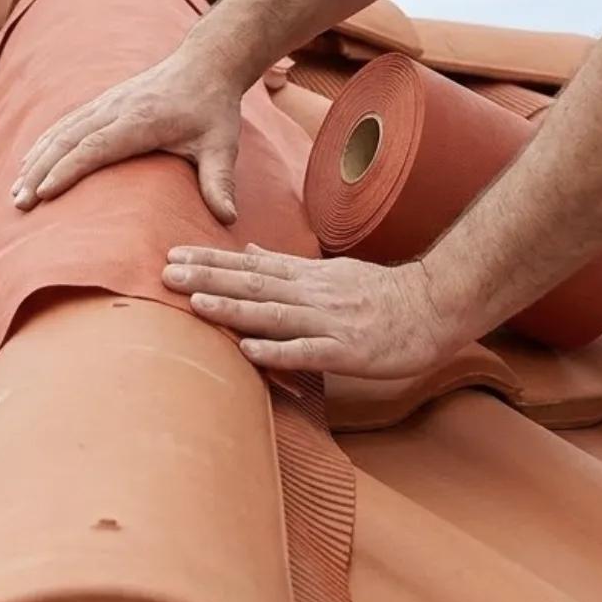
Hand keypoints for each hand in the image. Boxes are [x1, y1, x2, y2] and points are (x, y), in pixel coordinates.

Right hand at [13, 50, 247, 222]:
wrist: (204, 64)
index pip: (96, 146)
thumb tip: (228, 219)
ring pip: (61, 130)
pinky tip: (28, 163)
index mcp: (140, 120)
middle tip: (20, 203)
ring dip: (35, 159)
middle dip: (40, 171)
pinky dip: (44, 144)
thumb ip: (220, 181)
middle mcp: (115, 108)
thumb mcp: (221, 144)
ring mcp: (105, 103)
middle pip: (68, 139)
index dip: (68, 169)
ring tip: (16, 191)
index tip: (45, 192)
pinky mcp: (102, 103)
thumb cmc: (212, 108)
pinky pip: (65, 123)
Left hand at [161, 243, 466, 377]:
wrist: (434, 306)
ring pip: (274, 313)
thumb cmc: (381, 293)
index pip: (249, 265)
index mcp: (306, 277)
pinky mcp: (348, 351)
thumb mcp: (331, 271)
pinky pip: (308, 352)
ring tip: (196, 304)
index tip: (173, 255)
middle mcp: (311, 294)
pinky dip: (278, 350)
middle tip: (166, 274)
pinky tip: (249, 351)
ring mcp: (329, 321)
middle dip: (208, 279)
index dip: (210, 261)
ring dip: (233, 309)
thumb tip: (250, 250)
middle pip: (252, 284)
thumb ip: (288, 265)